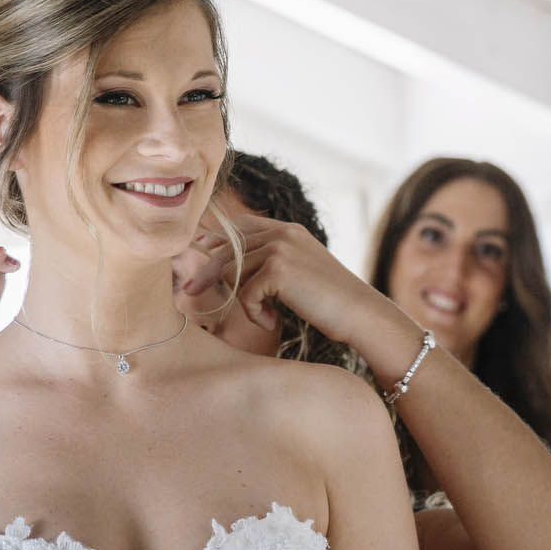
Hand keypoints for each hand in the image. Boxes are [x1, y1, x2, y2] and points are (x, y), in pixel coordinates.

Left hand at [174, 209, 421, 378]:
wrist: (361, 313)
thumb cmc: (333, 302)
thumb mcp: (303, 272)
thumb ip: (274, 262)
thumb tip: (231, 266)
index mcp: (288, 230)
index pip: (242, 227)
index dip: (217, 238)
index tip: (199, 249)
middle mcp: (282, 233)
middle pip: (228, 249)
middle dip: (207, 271)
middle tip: (189, 290)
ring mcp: (280, 249)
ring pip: (232, 272)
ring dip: (244, 301)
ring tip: (266, 317)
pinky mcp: (278, 270)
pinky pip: (245, 294)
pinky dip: (255, 314)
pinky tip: (273, 322)